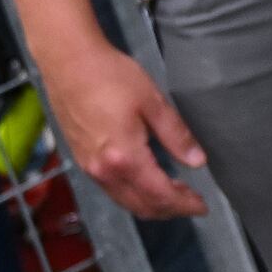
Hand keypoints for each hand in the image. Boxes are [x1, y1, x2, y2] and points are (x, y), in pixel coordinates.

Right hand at [45, 37, 211, 219]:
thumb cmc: (112, 76)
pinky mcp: (81, 160)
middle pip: (141, 206)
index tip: (203, 206)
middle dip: (169, 210)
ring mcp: (89, 168)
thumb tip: (198, 162)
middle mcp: (104, 172)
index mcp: (125, 158)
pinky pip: (111, 190)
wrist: (68, 62)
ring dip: (151, 204)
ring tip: (174, 193)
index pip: (160, 195)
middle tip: (192, 202)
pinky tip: (146, 181)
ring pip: (124, 201)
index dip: (184, 204)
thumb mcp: (152, 102)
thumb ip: (176, 135)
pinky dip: (133, 194)